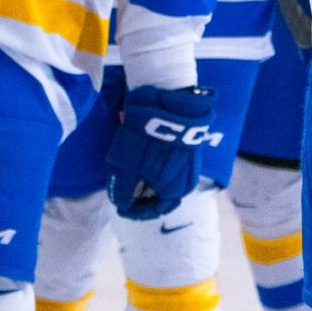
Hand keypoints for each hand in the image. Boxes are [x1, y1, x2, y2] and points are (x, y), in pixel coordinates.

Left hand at [104, 84, 218, 218]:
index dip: (135, 211)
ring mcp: (191, 163)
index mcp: (174, 190)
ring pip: (169, 182)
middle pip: (163, 196)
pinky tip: (146, 159)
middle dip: (143, 197)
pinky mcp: (190, 147)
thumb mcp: (126, 164)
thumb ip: (122, 189)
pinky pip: (174, 167)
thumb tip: (121, 203)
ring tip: (134, 175)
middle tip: (127, 192)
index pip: (155, 210)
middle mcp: (186, 180)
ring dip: (152, 182)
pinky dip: (160, 169)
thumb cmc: (146, 135)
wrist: (170, 99)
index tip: (121, 207)